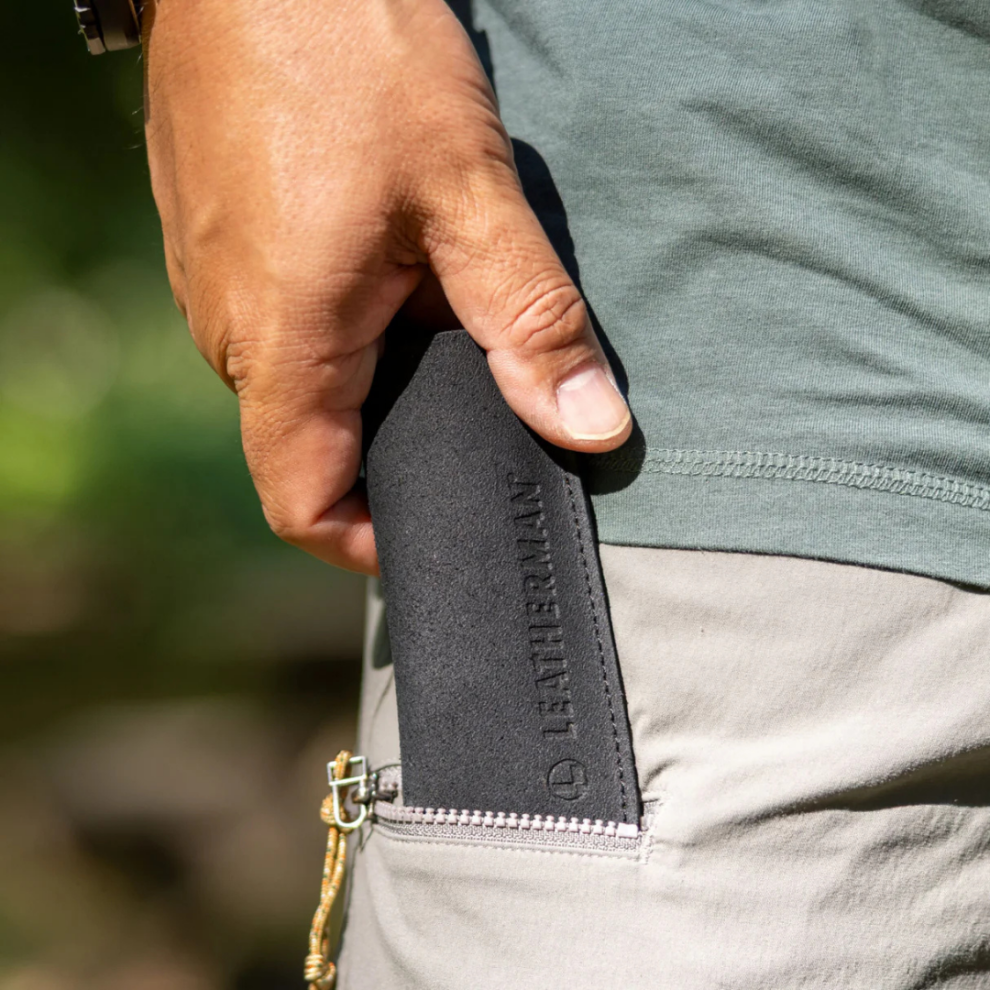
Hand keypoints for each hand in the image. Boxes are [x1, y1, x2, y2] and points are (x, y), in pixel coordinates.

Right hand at [143, 0, 630, 574]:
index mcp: (286, 341)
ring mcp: (213, 286)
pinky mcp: (215, 243)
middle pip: (311, 446)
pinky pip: (281, 324)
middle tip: (474, 401)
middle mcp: (232, 332)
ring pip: (300, 382)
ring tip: (439, 318)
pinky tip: (391, 266)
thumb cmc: (347, 50)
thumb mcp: (465, 191)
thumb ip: (528, 321)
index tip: (433, 529)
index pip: (302, 502)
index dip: (367, 543)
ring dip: (372, 373)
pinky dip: (341, 324)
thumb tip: (589, 428)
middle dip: (392, 444)